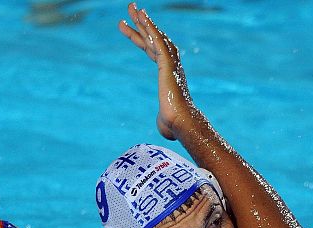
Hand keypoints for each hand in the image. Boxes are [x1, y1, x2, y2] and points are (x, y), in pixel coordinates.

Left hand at [118, 3, 194, 139]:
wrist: (181, 124)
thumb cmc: (174, 126)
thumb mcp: (164, 122)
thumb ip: (162, 120)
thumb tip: (164, 130)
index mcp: (168, 75)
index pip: (152, 52)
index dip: (141, 39)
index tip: (130, 27)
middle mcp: (171, 66)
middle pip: (154, 40)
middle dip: (141, 24)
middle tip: (131, 9)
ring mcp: (170, 64)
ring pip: (156, 38)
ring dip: (144, 22)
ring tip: (133, 8)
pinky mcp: (168, 66)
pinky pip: (158, 43)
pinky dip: (151, 29)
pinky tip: (142, 17)